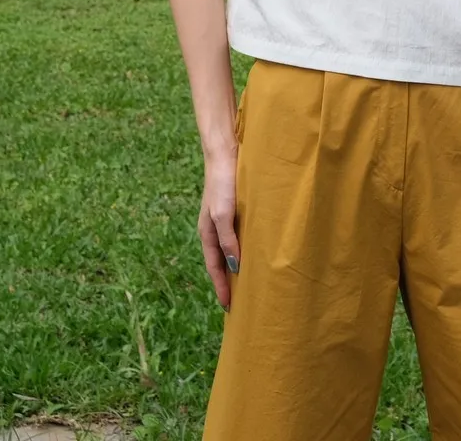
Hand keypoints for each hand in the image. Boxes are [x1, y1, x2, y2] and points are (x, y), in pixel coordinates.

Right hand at [198, 149, 239, 309]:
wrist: (225, 153)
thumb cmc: (222, 183)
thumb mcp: (223, 214)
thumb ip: (227, 240)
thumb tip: (234, 267)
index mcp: (207, 233)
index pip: (214, 268)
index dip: (221, 287)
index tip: (228, 308)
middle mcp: (214, 229)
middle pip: (220, 262)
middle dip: (227, 281)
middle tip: (238, 301)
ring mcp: (223, 219)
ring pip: (229, 250)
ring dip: (235, 267)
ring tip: (247, 282)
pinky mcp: (234, 209)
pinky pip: (237, 237)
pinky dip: (242, 250)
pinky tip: (253, 252)